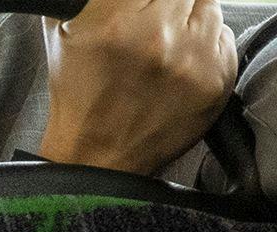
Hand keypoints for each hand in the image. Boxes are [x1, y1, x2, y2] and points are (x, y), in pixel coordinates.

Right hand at [39, 0, 238, 175]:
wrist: (95, 158)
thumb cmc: (79, 100)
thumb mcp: (64, 34)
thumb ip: (91, 0)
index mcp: (114, 20)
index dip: (146, 0)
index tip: (141, 10)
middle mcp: (157, 36)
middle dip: (167, 9)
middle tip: (150, 33)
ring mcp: (192, 58)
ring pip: (209, 8)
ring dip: (188, 25)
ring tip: (164, 52)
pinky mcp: (216, 77)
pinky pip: (224, 38)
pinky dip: (205, 49)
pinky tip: (179, 68)